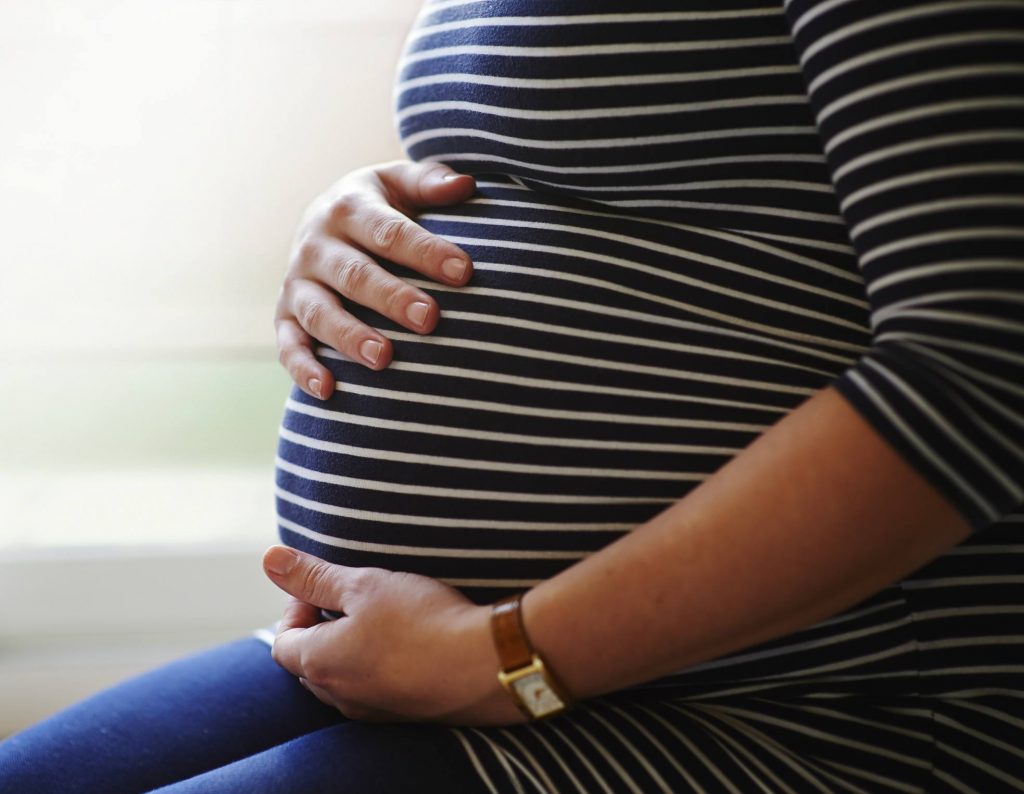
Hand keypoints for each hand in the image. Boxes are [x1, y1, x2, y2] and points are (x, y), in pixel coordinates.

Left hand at [262, 545, 526, 725]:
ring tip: (385, 618)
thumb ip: (314, 575)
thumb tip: (269, 559)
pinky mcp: (405, 715)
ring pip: (343, 679)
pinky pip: (376, 690)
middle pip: (309, 664)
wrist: (486, 664)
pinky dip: (380, 666)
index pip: (282, 641)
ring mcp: (373, 711)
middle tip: (354, 599)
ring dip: (352, 649)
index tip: (327, 586)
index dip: (297, 607)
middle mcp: (339, 696)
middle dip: (322, 629)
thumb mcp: (364, 584)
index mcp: (319, 663)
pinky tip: (412, 643)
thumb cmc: (421, 620)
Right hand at [275, 160, 476, 399]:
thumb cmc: (380, 207)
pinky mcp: (285, 316)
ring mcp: (298, 283)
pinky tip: (328, 389)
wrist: (326, 221)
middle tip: (430, 319)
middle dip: (392, 298)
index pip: (389, 231)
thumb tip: (466, 185)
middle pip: (356, 275)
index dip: (425, 251)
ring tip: (384, 358)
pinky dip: (302, 367)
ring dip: (350, 336)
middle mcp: (316, 245)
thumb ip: (430, 183)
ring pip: (320, 312)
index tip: (463, 270)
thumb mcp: (399, 184)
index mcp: (349, 207)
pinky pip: (288, 344)